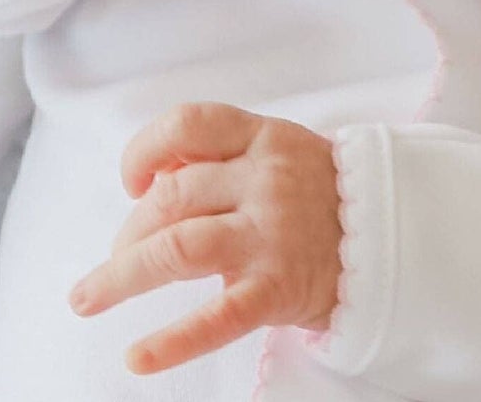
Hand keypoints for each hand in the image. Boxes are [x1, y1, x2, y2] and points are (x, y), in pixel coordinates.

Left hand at [70, 103, 341, 374]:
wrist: (392, 236)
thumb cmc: (320, 196)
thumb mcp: (280, 153)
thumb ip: (224, 156)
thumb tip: (151, 175)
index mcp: (265, 139)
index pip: (189, 124)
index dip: (145, 149)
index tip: (132, 181)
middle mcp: (267, 180)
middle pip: (171, 196)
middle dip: (130, 231)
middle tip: (117, 260)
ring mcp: (273, 234)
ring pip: (177, 247)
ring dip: (121, 275)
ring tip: (88, 297)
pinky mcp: (279, 288)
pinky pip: (217, 316)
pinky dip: (172, 342)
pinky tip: (137, 358)